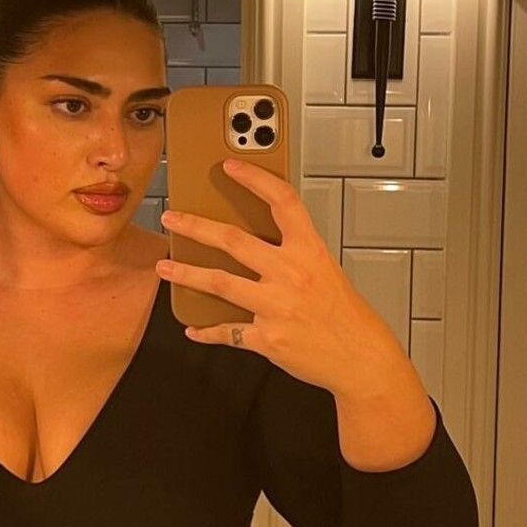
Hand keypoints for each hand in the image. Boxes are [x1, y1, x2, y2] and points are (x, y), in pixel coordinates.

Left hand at [156, 159, 403, 398]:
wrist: (360, 358)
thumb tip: (255, 248)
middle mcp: (290, 274)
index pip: (282, 202)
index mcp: (309, 251)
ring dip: (186, 274)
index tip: (231, 168)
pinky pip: (226, 332)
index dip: (255, 180)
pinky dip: (207, 332)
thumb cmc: (345, 316)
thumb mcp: (326, 271)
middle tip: (173, 220)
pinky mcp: (266, 338)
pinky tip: (193, 329)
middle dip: (195, 227)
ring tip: (165, 268)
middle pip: (233, 241)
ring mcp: (276, 306)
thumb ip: (293, 256)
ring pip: (219, 283)